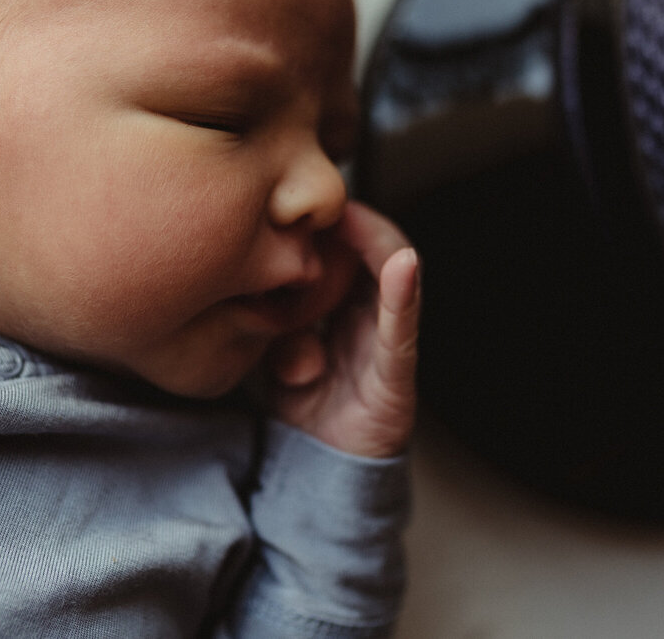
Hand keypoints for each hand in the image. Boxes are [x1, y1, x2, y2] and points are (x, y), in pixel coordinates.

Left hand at [269, 202, 419, 458]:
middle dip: (350, 221)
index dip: (326, 220)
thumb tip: (259, 294)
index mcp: (341, 302)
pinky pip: (402, 329)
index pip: (342, 246)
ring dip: (374, 243)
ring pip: (391, 276)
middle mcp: (369, 314)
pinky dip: (404, 295)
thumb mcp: (271, 347)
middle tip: (322, 202)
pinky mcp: (396, 374)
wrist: (319, 466)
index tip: (295, 197)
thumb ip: (270, 319)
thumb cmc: (303, 398)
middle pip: (371, 250)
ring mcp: (387, 340)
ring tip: (352, 217)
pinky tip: (404, 266)